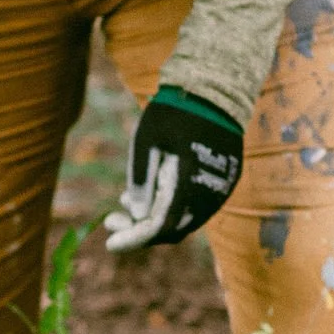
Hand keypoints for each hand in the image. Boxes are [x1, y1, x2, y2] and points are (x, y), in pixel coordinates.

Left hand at [104, 88, 244, 250]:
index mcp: (187, 182)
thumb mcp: (147, 141)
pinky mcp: (223, 180)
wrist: (215, 89)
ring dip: (154, 218)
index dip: (134, 239)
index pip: (160, 227)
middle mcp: (208, 192)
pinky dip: (170, 206)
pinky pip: (195, 205)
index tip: (109, 244)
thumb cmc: (175, 112)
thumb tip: (136, 213)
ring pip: (184, 219)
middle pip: (172, 229)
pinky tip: (149, 194)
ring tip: (125, 203)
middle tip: (111, 221)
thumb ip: (142, 179)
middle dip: (139, 230)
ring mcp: (219, 188)